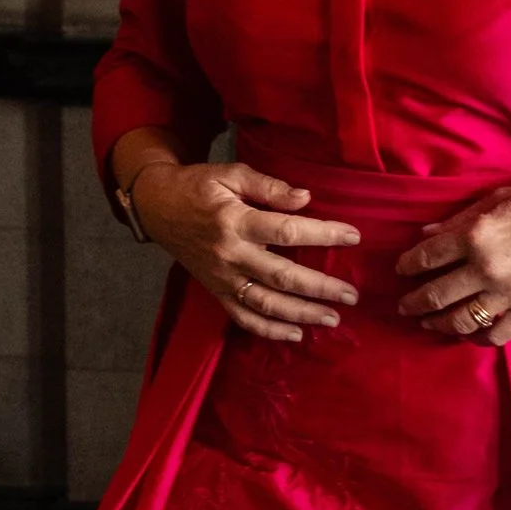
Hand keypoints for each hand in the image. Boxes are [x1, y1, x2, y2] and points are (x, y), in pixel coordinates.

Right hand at [126, 157, 360, 345]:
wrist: (156, 206)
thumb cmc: (197, 186)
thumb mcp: (230, 174)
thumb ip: (268, 186)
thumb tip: (306, 198)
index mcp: (235, 221)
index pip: (287, 231)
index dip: (323, 234)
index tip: (353, 236)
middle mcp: (230, 255)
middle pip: (282, 276)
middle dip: (320, 287)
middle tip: (351, 294)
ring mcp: (222, 278)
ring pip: (265, 304)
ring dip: (301, 314)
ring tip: (332, 318)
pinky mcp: (215, 291)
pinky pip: (243, 318)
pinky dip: (269, 330)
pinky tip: (295, 334)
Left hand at [395, 178, 510, 345]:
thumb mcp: (501, 197)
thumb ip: (461, 218)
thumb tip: (426, 235)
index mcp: (477, 233)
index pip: (427, 256)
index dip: (407, 265)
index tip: (401, 270)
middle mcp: (487, 267)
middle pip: (436, 294)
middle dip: (413, 301)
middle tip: (403, 305)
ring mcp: (509, 294)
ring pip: (460, 319)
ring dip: (437, 323)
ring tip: (428, 322)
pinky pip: (496, 334)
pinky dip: (478, 337)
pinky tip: (469, 334)